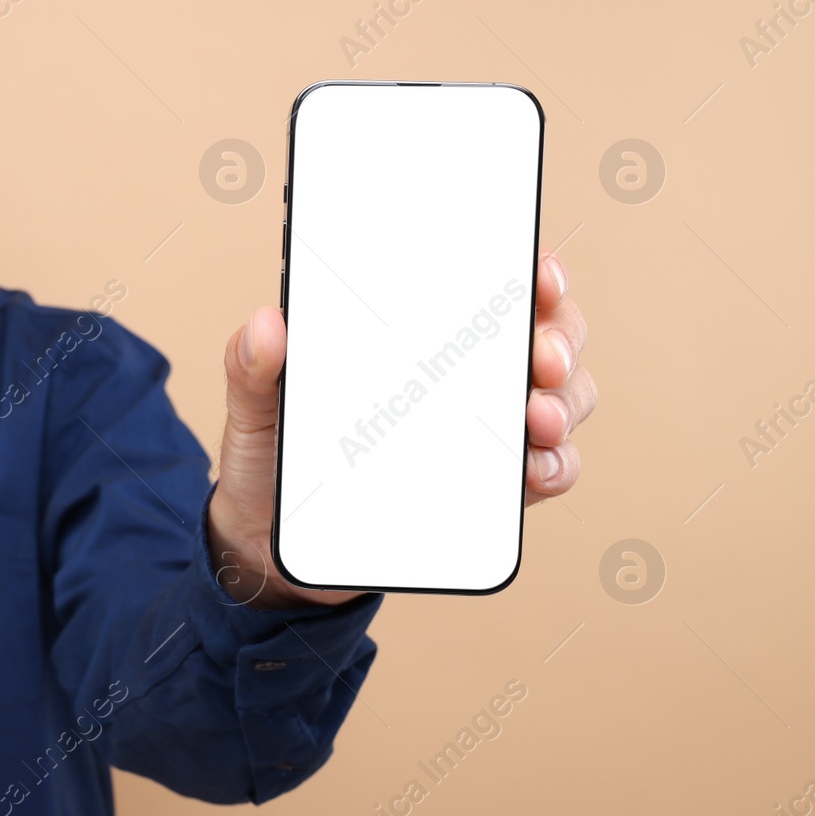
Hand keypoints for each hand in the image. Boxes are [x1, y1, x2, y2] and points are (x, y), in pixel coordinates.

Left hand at [205, 250, 593, 608]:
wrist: (271, 542)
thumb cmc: (271, 458)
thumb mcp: (253, 408)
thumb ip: (249, 366)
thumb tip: (265, 323)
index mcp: (413, 335)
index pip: (487, 286)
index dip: (528, 272)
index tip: (537, 275)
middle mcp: (461, 373)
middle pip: (544, 336)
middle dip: (558, 338)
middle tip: (540, 357)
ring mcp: (483, 429)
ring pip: (560, 398)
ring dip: (564, 402)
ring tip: (536, 416)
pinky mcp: (488, 488)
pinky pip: (546, 469)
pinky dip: (555, 466)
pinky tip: (536, 469)